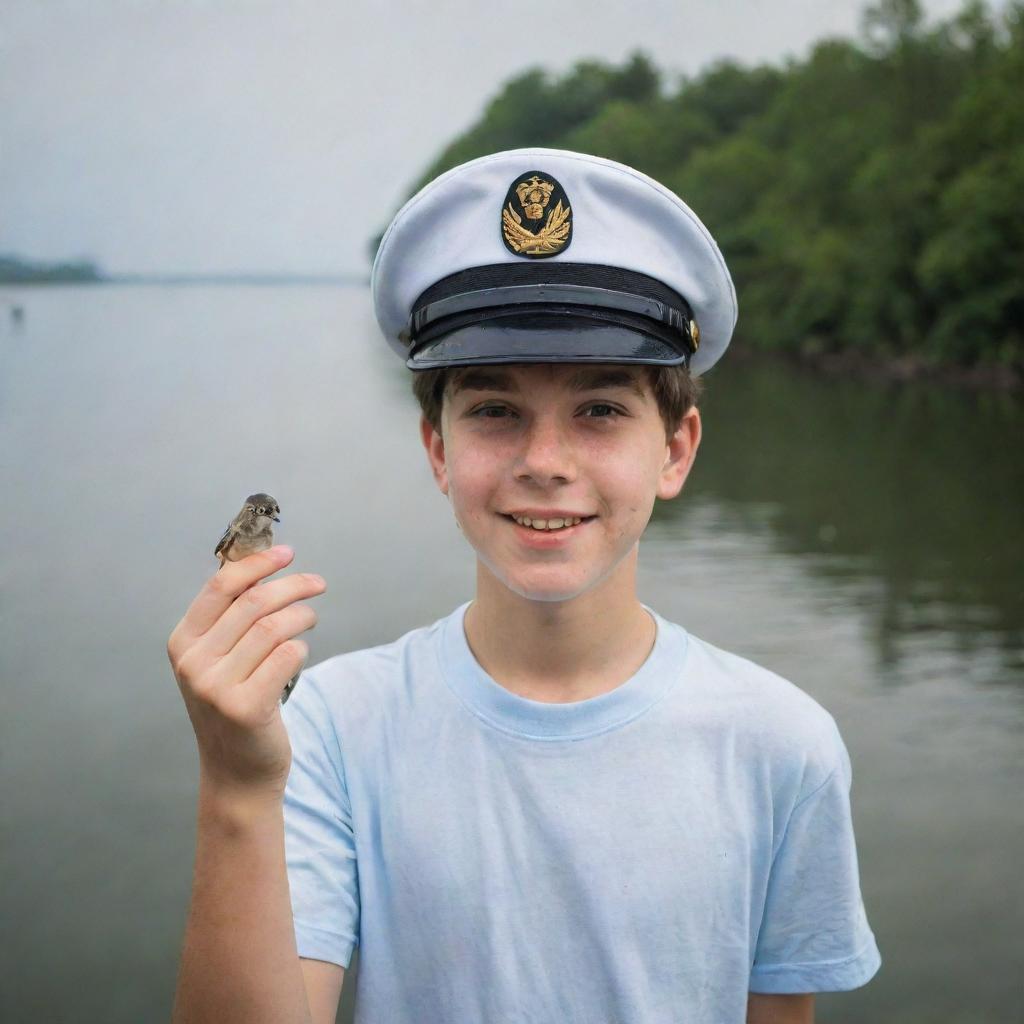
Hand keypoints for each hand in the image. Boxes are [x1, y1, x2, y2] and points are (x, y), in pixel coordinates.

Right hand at [167, 545, 326, 798]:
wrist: (236, 773)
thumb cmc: (235, 705)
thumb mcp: (219, 660)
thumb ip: (232, 618)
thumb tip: (263, 566)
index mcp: (183, 643)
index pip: (221, 586)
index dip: (258, 564)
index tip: (287, 553)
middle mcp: (193, 663)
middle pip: (254, 602)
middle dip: (293, 585)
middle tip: (318, 583)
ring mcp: (216, 688)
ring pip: (273, 627)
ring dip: (302, 616)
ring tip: (311, 619)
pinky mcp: (246, 707)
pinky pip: (287, 656)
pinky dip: (301, 649)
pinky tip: (300, 654)